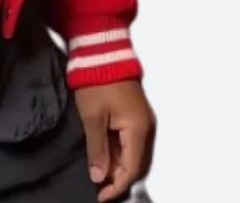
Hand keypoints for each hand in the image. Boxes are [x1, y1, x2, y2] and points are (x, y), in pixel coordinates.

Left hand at [75, 80, 155, 201]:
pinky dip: (116, 150)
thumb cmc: (97, 82)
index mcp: (138, 129)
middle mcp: (145, 127)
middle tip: (97, 185)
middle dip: (117, 177)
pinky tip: (103, 153)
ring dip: (116, 164)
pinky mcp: (134, 113)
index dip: (117, 186)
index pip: (131, 169)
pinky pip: (128, 140)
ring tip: (97, 170)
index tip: (101, 196)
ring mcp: (141, 119)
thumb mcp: (93, 118)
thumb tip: (99, 177)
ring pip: (131, 152)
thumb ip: (97, 149)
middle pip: (134, 163)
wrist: (102, 51)